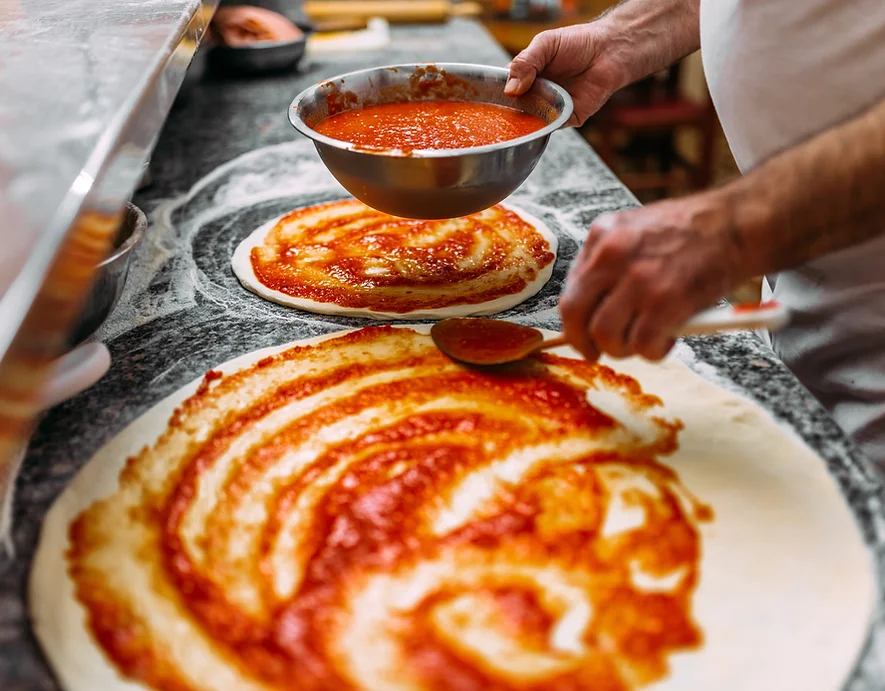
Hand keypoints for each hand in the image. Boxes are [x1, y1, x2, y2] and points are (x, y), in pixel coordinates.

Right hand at [504, 24, 627, 126]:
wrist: (609, 51)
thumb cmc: (578, 43)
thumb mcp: (546, 44)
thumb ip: (526, 62)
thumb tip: (510, 88)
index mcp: (525, 77)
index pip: (503, 89)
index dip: (495, 94)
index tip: (487, 98)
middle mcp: (534, 95)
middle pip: (513, 109)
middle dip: (506, 112)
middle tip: (498, 113)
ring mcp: (549, 108)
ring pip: (529, 122)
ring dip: (523, 122)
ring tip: (517, 115)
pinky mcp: (565, 119)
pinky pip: (550, 126)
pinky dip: (544, 125)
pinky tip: (539, 118)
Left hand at [559, 195, 745, 361]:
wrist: (737, 224)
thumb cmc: (689, 232)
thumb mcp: (634, 229)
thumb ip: (606, 262)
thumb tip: (586, 304)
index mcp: (602, 236)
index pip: (569, 291)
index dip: (575, 322)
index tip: (583, 334)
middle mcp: (613, 255)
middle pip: (575, 316)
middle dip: (585, 343)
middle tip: (599, 352)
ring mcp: (639, 279)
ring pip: (606, 336)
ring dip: (623, 349)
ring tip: (643, 340)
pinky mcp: (666, 301)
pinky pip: (643, 345)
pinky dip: (653, 352)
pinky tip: (667, 339)